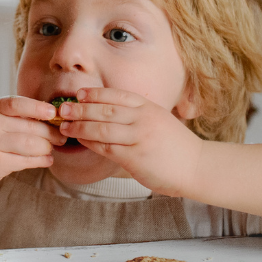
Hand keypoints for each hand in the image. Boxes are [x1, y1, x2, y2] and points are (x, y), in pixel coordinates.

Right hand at [0, 96, 62, 187]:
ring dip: (48, 147)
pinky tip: (47, 159)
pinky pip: (26, 161)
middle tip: (61, 135)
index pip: (17, 104)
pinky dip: (41, 160)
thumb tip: (48, 115)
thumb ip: (12, 116)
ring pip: (31, 145)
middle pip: (30, 128)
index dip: (38, 108)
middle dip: (51, 132)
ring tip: (53, 147)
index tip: (54, 112)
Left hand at [58, 87, 203, 194]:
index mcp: (149, 107)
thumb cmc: (176, 146)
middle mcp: (143, 119)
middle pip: (105, 109)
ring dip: (79, 126)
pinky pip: (106, 147)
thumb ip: (137, 115)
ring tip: (64, 126)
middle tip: (63, 109)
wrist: (198, 167)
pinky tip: (80, 141)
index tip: (79, 94)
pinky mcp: (135, 156)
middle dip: (81, 108)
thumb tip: (108, 111)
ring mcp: (139, 137)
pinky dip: (90, 143)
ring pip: (101, 128)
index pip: (117, 95)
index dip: (95, 94)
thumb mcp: (159, 120)